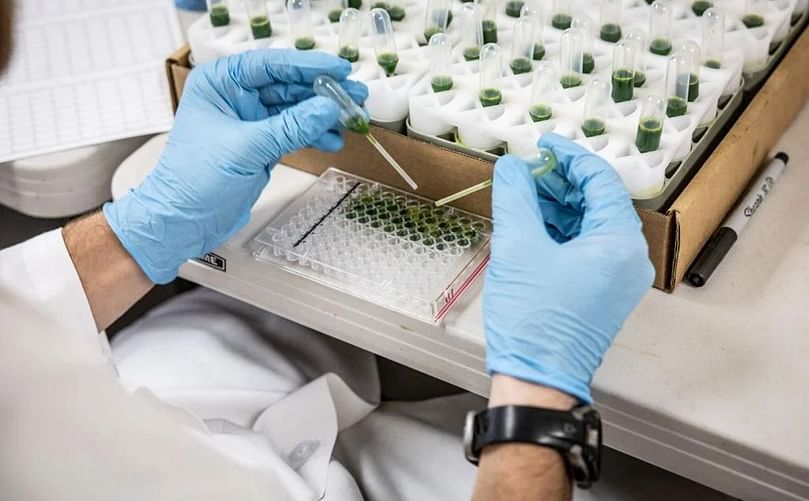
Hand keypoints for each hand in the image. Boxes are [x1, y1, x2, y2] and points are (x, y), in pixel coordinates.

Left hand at [104, 50, 367, 283]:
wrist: (182, 222)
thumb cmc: (192, 181)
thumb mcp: (246, 148)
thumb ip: (290, 127)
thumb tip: (326, 108)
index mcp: (220, 83)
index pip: (271, 64)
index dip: (308, 65)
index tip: (339, 68)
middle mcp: (235, 97)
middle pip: (288, 85)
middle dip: (322, 92)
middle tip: (354, 95)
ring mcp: (250, 122)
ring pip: (295, 110)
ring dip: (323, 116)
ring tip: (351, 119)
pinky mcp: (261, 145)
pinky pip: (295, 132)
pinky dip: (314, 136)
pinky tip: (333, 140)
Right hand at [483, 133, 653, 402]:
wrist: (536, 379)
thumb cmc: (533, 320)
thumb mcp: (517, 247)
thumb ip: (514, 197)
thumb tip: (511, 166)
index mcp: (619, 242)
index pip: (601, 180)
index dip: (569, 157)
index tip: (542, 145)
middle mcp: (628, 258)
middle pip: (597, 202)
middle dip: (561, 182)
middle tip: (526, 172)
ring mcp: (616, 278)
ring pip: (590, 225)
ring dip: (558, 206)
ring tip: (523, 196)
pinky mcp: (600, 293)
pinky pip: (585, 248)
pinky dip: (560, 231)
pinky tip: (531, 224)